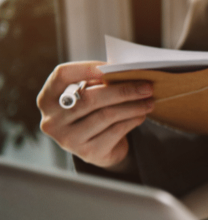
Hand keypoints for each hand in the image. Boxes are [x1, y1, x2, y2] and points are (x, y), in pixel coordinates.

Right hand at [37, 62, 153, 170]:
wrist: (98, 149)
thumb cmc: (92, 114)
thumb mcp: (88, 97)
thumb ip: (96, 84)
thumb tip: (124, 70)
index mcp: (47, 99)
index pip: (62, 75)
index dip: (87, 67)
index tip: (113, 66)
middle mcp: (52, 120)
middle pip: (90, 98)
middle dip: (122, 90)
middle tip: (146, 86)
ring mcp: (68, 139)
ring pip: (106, 115)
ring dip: (133, 106)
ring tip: (149, 101)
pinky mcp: (88, 153)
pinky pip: (115, 131)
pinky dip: (132, 120)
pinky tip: (141, 115)